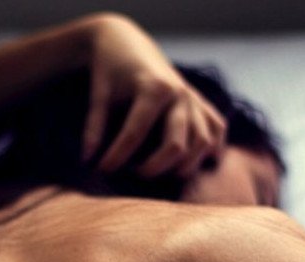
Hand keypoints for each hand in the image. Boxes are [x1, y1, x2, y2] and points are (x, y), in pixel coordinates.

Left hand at [83, 14, 226, 178]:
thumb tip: (88, 161)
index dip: (117, 156)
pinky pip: (216, 128)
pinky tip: (199, 164)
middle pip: (176, 145)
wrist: (127, 43)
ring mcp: (194, 99)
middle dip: (154, 168)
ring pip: (202, 142)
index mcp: (154, 88)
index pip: (135, 133)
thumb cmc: (111, 71)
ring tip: (161, 174)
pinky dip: (212, 148)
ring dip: (184, 166)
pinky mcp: (201, 102)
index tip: (101, 169)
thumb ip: (93, 128)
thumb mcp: (99, 96)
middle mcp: (180, 94)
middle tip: (133, 175)